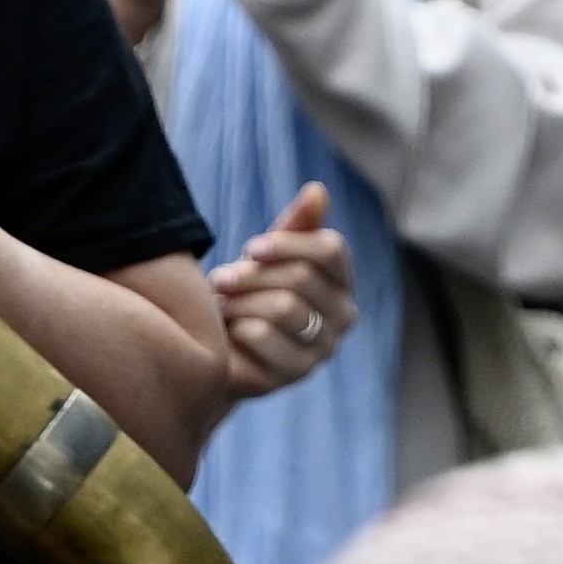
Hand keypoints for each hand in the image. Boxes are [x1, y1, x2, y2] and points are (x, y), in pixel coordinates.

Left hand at [212, 185, 354, 396]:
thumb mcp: (267, 255)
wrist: (219, 347)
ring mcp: (324, 348)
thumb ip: (295, 225)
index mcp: (341, 280)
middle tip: (220, 278)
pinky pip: (266, 338)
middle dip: (254, 274)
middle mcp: (343, 315)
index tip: (251, 248)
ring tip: (220, 302)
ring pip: (285, 308)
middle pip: (303, 278)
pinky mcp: (297, 374)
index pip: (330, 250)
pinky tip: (228, 330)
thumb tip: (317, 189)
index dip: (289, 244)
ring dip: (242, 301)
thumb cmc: (248, 293)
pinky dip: (239, 328)